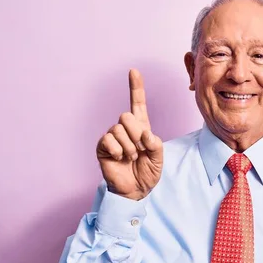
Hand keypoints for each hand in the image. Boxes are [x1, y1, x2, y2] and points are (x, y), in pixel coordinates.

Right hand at [96, 69, 162, 200]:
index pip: (138, 103)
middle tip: (140, 149)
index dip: (136, 87)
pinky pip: (108, 139)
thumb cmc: (147, 173)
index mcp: (141, 127)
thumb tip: (144, 133)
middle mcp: (125, 129)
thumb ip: (155, 143)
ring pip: (118, 128)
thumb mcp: (158, 158)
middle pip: (126, 115)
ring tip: (131, 158)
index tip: (133, 71)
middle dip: (136, 133)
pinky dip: (117, 151)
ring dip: (129, 146)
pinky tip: (120, 159)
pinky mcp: (103, 147)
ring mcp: (112, 137)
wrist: (136, 190)